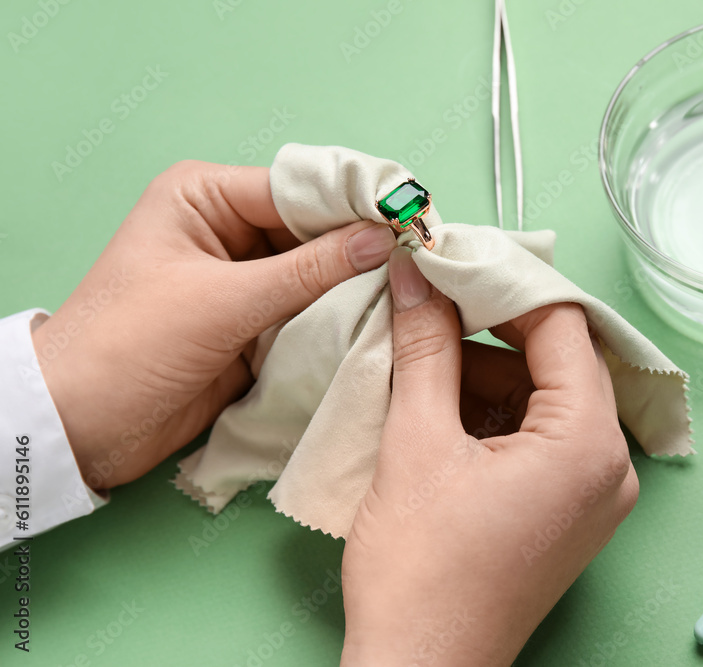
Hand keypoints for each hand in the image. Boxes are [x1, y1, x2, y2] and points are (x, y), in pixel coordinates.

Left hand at [32, 160, 396, 488]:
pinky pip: (308, 311)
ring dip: (354, 286)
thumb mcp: (224, 302)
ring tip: (409, 291)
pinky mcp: (252, 323)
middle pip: (313, 228)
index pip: (297, 187)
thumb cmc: (128, 347)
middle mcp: (225, 229)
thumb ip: (309, 271)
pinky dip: (338, 319)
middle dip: (361, 246)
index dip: (354, 202)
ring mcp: (242, 279)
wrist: (84, 428)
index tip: (412, 217)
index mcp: (204, 197)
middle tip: (420, 258)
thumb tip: (380, 239)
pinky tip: (377, 322)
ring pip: (317, 271)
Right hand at [340, 248, 638, 665]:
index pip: (561, 326)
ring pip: (545, 396)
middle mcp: (609, 467)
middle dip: (492, 327)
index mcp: (589, 445)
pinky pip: (539, 435)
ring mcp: (592, 494)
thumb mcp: (416, 443)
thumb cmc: (421, 575)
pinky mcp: (565, 511)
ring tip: (422, 352)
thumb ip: (425, 348)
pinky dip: (493, 410)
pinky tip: (439, 399)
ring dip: (486, 369)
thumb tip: (420, 279)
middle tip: (433, 300)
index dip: (503, 285)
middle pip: (558, 360)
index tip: (455, 259)